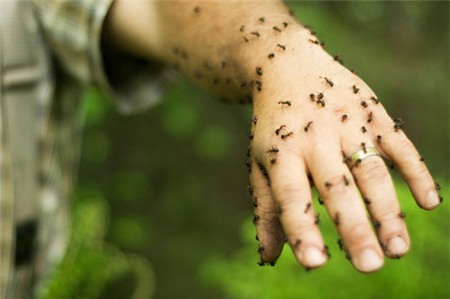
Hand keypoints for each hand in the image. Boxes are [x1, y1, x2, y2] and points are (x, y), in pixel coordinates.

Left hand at [248, 28, 441, 272]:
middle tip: (369, 265)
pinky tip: (429, 202)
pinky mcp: (373, 111)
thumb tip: (268, 258)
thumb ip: (267, 209)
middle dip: (354, 226)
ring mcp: (347, 122)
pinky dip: (415, 170)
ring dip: (388, 209)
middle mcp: (315, 137)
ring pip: (372, 169)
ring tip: (398, 249)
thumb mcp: (260, 163)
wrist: (287, 64)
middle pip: (337, 186)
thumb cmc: (273, 126)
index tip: (314, 263)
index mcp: (282, 152)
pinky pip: (399, 143)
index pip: (291, 196)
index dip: (302, 229)